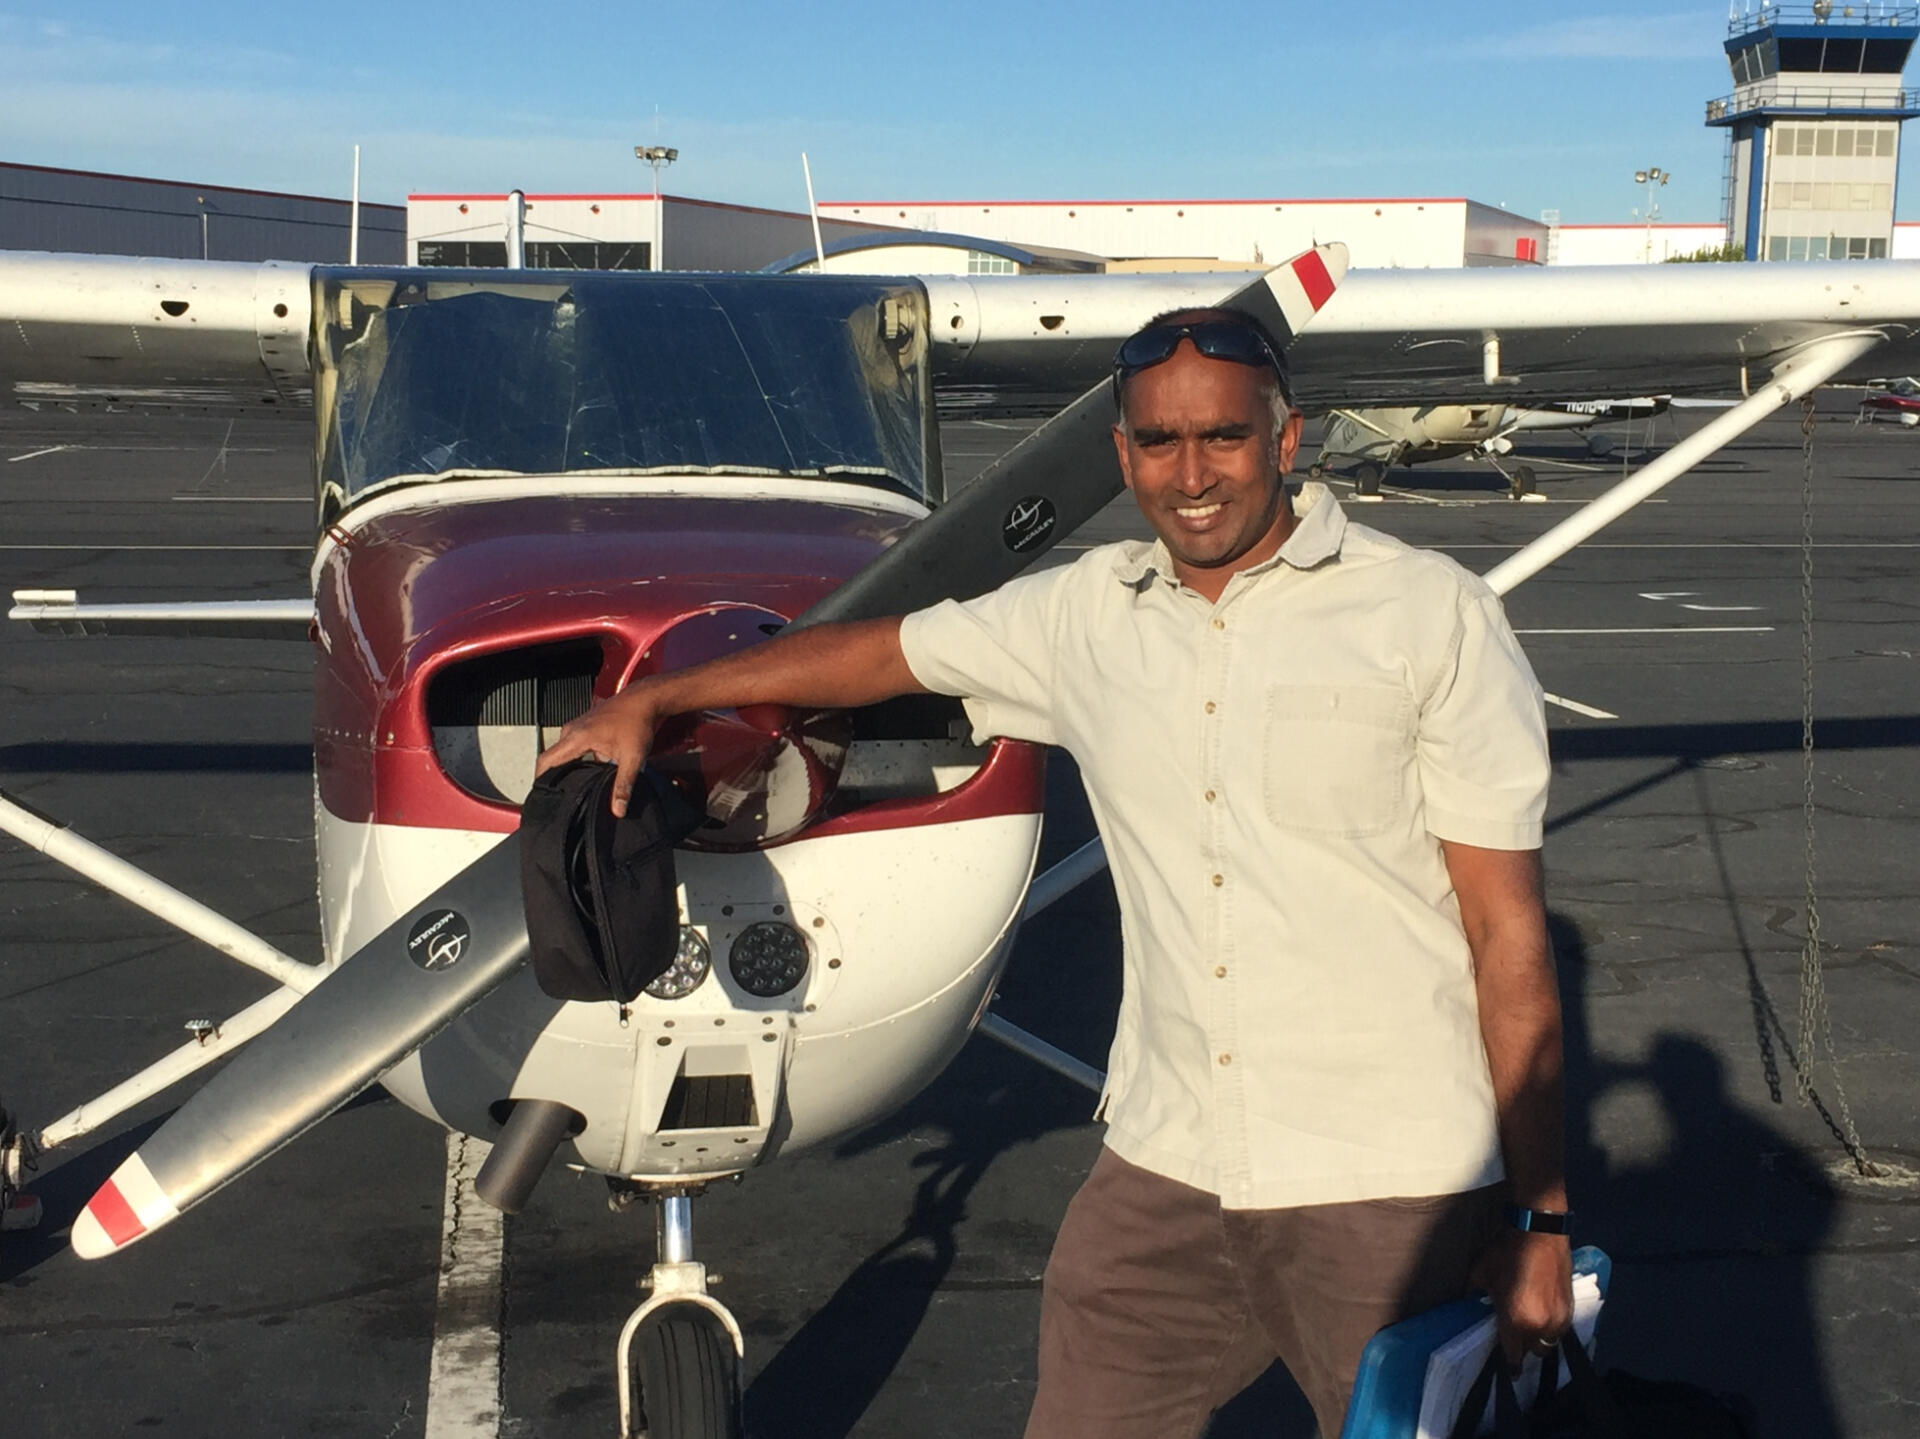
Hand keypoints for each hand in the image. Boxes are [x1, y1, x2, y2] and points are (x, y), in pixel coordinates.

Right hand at [534, 685, 661, 816]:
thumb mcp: (633, 758)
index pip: (546, 761)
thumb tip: (618, 810)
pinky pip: (573, 747)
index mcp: (577, 737)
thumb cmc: (638, 722)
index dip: (540, 780)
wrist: (645, 699)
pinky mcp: (585, 727)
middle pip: (552, 759)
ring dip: (569, 769)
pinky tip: (591, 772)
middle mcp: (572, 730)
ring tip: (575, 788)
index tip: (541, 796)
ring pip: (564, 753)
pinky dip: (578, 760)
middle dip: (554, 778)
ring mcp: (577, 727)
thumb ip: (623, 785)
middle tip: (560, 798)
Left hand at [1472, 1228, 1572, 1368]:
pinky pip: (1559, 1331)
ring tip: (1527, 1326)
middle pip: (1532, 1352)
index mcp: (1516, 1320)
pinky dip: (1550, 1329)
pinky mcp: (1571, 1309)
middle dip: (1522, 1348)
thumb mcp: (1480, 1274)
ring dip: (1537, 1339)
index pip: (1512, 1355)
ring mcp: (1559, 1319)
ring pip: (1548, 1343)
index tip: (1507, 1370)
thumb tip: (1466, 1308)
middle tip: (1512, 1336)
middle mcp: (1540, 1326)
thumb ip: (1473, 1297)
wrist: (1540, 1231)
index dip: (1508, 1364)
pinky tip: (1541, 1315)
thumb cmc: (1506, 1251)